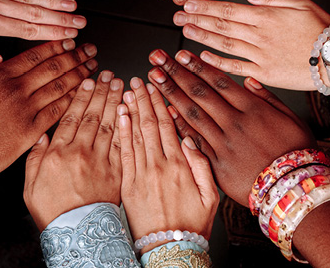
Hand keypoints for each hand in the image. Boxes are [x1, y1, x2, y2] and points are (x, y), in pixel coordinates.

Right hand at [0, 39, 98, 191]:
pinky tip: (84, 94)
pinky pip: (57, 111)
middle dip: (75, 56)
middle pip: (53, 67)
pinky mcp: (30, 132)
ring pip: (60, 86)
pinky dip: (72, 100)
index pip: (34, 55)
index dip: (56, 46)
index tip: (70, 41)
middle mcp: (13, 89)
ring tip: (93, 68)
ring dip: (79, 75)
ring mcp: (24, 111)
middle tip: (91, 50)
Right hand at [23, 70, 123, 229]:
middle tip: (109, 74)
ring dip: (116, 102)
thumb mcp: (30, 185)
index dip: (80, 95)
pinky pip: (123, 144)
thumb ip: (34, 157)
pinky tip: (130, 112)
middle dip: (101, 91)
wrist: (78, 236)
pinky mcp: (117, 172)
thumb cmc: (53, 212)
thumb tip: (41, 134)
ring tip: (122, 85)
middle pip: (93, 115)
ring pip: (110, 125)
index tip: (87, 80)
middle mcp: (80, 153)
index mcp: (58, 153)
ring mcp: (101, 162)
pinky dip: (127, 126)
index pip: (71, 116)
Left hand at [118, 77, 217, 252]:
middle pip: (149, 124)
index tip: (155, 86)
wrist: (170, 250)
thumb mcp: (211, 195)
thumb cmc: (192, 224)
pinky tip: (118, 116)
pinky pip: (123, 153)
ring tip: (126, 90)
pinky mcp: (127, 184)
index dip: (160, 103)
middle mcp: (159, 166)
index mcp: (180, 165)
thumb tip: (190, 138)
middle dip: (143, 99)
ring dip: (130, 110)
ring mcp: (141, 174)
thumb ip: (202, 165)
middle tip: (138, 80)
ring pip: (135, 134)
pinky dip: (120, 132)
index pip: (168, 125)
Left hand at [146, 49, 314, 205]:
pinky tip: (164, 111)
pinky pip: (194, 140)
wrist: (296, 191)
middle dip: (176, 73)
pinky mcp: (217, 163)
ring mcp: (224, 143)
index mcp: (253, 109)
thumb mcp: (292, 119)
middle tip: (157, 58)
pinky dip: (178, 124)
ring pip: (192, 112)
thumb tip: (248, 80)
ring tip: (154, 78)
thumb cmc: (298, 154)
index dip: (197, 66)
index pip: (219, 81)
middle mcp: (236, 122)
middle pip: (200, 92)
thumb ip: (268, 97)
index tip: (180, 54)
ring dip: (170, 93)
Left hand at [172, 0, 329, 89]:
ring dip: (201, 37)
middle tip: (176, 16)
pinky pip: (236, 67)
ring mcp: (260, 55)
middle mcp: (259, 35)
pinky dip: (217, 62)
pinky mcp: (264, 74)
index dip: (205, 6)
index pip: (228, 8)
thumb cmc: (323, 29)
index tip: (187, 2)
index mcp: (266, 16)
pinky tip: (202, 56)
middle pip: (221, 25)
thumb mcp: (301, 4)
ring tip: (184, 31)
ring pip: (224, 44)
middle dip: (196, 19)